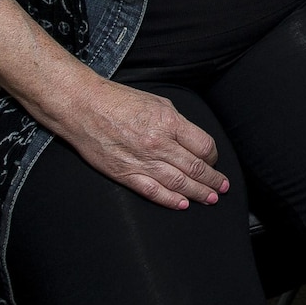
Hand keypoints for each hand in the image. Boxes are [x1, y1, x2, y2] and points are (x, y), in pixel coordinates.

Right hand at [51, 76, 230, 209]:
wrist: (83, 107)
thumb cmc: (118, 100)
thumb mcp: (157, 103)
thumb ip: (177, 123)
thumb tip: (192, 140)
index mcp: (169, 123)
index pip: (204, 146)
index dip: (214, 156)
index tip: (214, 160)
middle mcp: (159, 144)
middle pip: (196, 168)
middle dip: (213, 180)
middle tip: (222, 187)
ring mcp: (142, 161)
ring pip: (179, 183)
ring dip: (199, 193)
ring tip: (211, 199)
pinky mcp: (125, 174)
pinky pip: (153, 191)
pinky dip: (171, 200)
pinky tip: (183, 204)